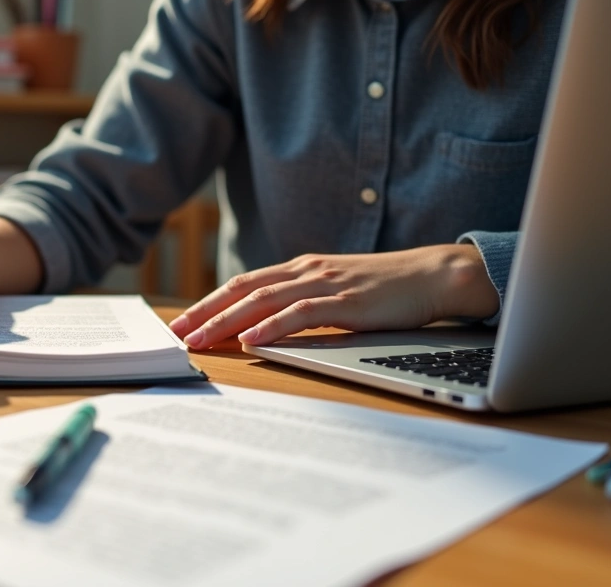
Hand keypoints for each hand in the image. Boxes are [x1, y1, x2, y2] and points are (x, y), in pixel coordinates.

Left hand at [168, 245, 498, 348]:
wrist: (434, 275)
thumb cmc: (385, 289)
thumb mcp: (335, 292)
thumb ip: (301, 304)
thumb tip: (264, 329)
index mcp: (300, 269)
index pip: (243, 284)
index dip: (209, 302)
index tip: (182, 322)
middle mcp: (305, 271)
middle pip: (242, 290)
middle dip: (205, 312)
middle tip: (176, 334)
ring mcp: (324, 283)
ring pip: (263, 300)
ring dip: (226, 322)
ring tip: (200, 340)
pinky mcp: (346, 301)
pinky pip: (300, 313)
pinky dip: (272, 326)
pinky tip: (251, 340)